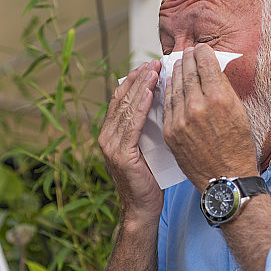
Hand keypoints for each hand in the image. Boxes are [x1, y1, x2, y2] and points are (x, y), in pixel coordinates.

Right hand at [98, 59, 163, 224]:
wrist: (143, 207)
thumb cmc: (150, 178)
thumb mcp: (149, 145)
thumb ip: (149, 126)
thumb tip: (164, 100)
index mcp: (112, 132)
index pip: (121, 99)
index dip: (134, 80)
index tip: (149, 65)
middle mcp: (107, 136)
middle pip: (122, 99)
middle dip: (139, 79)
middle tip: (154, 62)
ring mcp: (111, 145)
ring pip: (126, 108)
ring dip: (141, 88)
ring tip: (154, 72)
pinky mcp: (120, 154)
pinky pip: (131, 125)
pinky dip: (141, 107)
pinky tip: (150, 94)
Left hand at [163, 44, 257, 191]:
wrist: (225, 179)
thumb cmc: (238, 147)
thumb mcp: (239, 112)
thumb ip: (224, 89)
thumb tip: (213, 70)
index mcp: (219, 99)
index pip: (206, 64)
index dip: (202, 53)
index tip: (201, 48)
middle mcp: (198, 107)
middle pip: (188, 73)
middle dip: (188, 59)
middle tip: (187, 51)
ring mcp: (181, 120)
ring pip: (175, 87)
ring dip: (176, 72)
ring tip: (178, 63)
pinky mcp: (170, 132)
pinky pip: (167, 105)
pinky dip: (168, 91)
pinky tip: (170, 84)